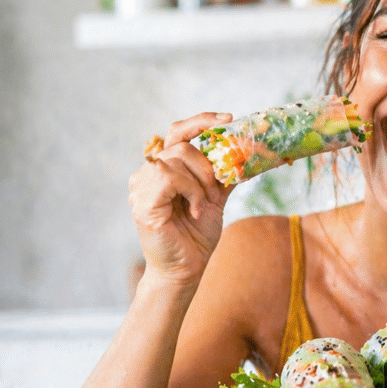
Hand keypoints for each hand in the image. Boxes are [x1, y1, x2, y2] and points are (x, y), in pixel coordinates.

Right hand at [129, 112, 234, 286]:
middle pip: (181, 144)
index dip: (202, 121)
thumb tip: (246, 152)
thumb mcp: (215, 198)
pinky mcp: (142, 202)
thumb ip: (222, 174)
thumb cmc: (196, 235)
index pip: (178, 132)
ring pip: (177, 159)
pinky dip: (192, 191)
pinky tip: (196, 210)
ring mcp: (140, 187)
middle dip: (207, 164)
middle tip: (215, 189)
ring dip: (201, 182)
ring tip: (204, 205)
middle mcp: (147, 174)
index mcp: (162, 170)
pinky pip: (171, 178)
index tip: (229, 118)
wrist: (187, 269)